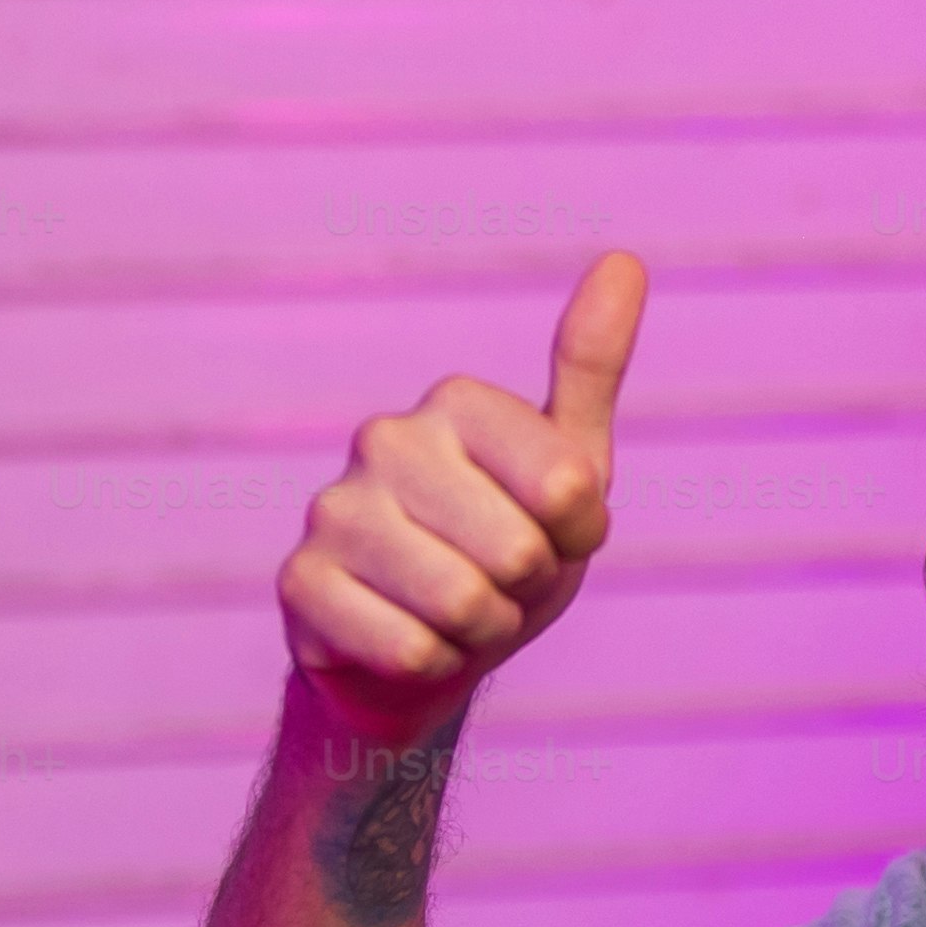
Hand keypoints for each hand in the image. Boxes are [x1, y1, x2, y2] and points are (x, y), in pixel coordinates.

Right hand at [279, 251, 644, 751]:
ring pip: (462, 605)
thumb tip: (625, 259)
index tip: (551, 535)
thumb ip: (591, 372)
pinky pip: (409, 650)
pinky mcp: (300, 582)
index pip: (566, 489)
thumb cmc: (505, 555)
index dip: (576, 538)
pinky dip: (430, 666)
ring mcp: (333, 508)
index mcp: (455, 402)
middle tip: (495, 585)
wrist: (424, 652)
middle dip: (523, 594)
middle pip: (517, 552)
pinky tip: (408, 643)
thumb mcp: (567, 472)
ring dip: (479, 635)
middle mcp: (385, 438)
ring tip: (455, 617)